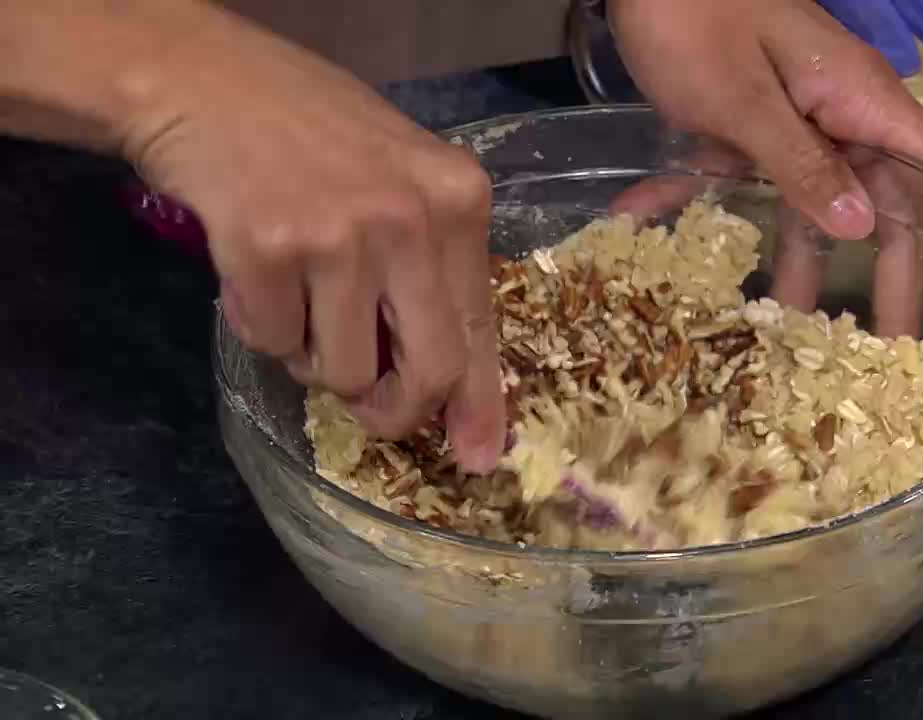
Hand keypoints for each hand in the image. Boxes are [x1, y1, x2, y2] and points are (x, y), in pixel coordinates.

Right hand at [120, 5, 502, 468]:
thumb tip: (454, 391)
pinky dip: (257, 323)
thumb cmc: (311, 133)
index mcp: (458, 200)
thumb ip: (432, 271)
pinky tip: (252, 267)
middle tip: (363, 402)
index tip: (476, 456)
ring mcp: (340, 235)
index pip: (480, 325)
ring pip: (340, 370)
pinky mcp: (266, 249)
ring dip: (310, 355)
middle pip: (429, 372)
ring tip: (295, 292)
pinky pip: (271, 342)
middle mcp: (412, 219)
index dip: (478, 403)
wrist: (203, 80)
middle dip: (392, 409)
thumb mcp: (401, 182)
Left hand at [608, 0, 922, 333]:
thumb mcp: (744, 98)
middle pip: (885, 204)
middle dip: (885, 277)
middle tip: (879, 351)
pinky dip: (707, 205)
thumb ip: (800, 162)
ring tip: (780, 330)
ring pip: (815, 204)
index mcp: (861, 102)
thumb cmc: (694, 17)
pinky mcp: (748, 125)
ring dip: (797, 263)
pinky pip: (748, 179)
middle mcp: (841, 116)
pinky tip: (647, 225)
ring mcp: (796, 121)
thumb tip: (862, 227)